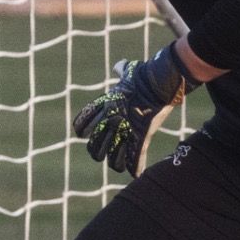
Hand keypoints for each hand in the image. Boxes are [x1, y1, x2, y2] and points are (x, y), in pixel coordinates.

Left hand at [71, 41, 196, 174]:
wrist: (157, 81)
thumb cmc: (144, 75)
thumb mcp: (130, 72)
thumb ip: (123, 71)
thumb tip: (119, 66)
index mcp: (105, 105)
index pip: (83, 121)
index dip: (82, 129)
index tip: (82, 133)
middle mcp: (111, 120)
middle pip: (94, 144)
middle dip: (97, 151)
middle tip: (102, 153)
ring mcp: (125, 130)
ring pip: (112, 156)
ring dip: (115, 162)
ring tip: (118, 165)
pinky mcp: (140, 136)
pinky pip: (135, 157)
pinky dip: (136, 167)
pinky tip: (136, 173)